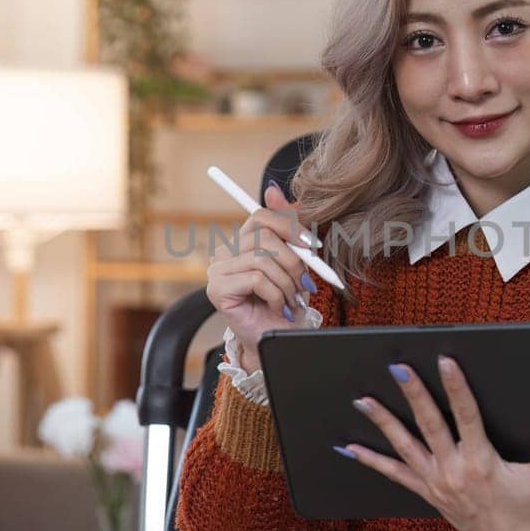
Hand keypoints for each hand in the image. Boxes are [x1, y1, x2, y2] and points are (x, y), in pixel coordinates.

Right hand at [206, 182, 319, 369]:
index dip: (289, 226)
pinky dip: (276, 295)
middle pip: (263, 236)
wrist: (276, 341)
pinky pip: (256, 278)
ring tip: (291, 300)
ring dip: (286, 283)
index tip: (312, 246)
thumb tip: (272, 188)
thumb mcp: (293, 263)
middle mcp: (225, 253)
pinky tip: (278, 308)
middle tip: (303, 282)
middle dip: (293, 260)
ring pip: (262, 259)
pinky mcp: (217, 290)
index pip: (261, 217)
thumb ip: (286, 230)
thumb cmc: (285, 303)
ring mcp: (218, 271)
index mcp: (242, 243)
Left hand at [337, 355, 529, 530]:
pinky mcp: (428, 493)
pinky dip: (372, 461)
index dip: (456, 387)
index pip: (466, 415)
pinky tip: (350, 448)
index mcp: (482, 462)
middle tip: (397, 368)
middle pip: (429, 425)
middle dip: (413, 394)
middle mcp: (454, 471)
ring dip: (383, 422)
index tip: (445, 361)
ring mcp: (437, 483)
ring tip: (363, 400)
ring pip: (405, 446)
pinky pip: (395, 475)